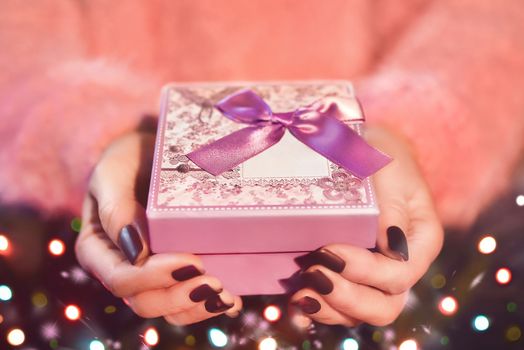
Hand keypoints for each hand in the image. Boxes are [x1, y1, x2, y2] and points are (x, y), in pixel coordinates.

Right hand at [75, 132, 241, 324]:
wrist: (151, 153)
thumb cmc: (127, 159)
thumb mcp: (113, 173)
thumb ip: (115, 208)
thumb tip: (136, 253)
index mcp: (98, 250)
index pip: (120, 279)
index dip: (153, 277)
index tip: (190, 260)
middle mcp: (121, 269)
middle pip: (145, 302)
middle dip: (180, 297)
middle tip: (214, 281)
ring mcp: (149, 274)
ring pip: (168, 309)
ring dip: (198, 307)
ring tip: (226, 296)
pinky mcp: (173, 272)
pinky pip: (187, 300)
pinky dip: (209, 304)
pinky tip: (232, 300)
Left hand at [290, 127, 443, 325]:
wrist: (367, 153)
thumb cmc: (381, 156)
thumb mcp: (388, 171)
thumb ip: (390, 207)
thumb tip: (392, 247)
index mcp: (419, 241)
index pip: (400, 273)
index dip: (365, 271)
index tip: (329, 250)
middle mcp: (401, 265)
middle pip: (385, 305)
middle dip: (348, 298)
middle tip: (314, 275)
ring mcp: (375, 275)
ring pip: (361, 312)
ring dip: (330, 309)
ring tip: (300, 294)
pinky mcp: (350, 275)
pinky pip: (339, 305)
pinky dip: (319, 309)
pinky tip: (297, 302)